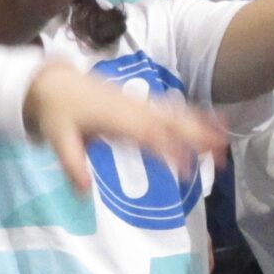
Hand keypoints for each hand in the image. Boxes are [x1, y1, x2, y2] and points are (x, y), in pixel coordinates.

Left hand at [23, 62, 227, 192]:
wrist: (51, 81)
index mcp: (114, 118)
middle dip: (194, 134)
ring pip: (171, 112)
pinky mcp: (135, 101)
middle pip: (167, 120)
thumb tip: (84, 192)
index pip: (146, 134)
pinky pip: (166, 107)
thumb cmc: (56, 111)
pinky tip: (206, 122)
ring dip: (197, 125)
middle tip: (220, 153)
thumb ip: (71, 163)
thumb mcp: (57, 138)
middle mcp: (129, 108)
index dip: (167, 150)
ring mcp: (134, 102)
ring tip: (223, 141)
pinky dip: (187, 114)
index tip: (186, 171)